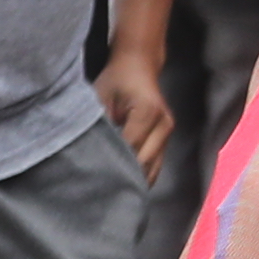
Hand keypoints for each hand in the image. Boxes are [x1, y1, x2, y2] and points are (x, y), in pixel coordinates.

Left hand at [100, 52, 176, 179]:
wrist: (139, 67)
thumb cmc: (116, 81)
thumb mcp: (100, 96)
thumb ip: (99, 122)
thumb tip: (90, 149)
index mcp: (148, 112)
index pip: (129, 145)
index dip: (112, 160)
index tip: (93, 174)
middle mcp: (164, 124)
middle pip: (144, 160)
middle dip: (123, 174)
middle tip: (100, 189)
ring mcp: (168, 133)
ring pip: (153, 167)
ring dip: (135, 179)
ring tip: (112, 192)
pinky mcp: (167, 139)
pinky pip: (156, 164)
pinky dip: (143, 174)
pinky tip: (126, 184)